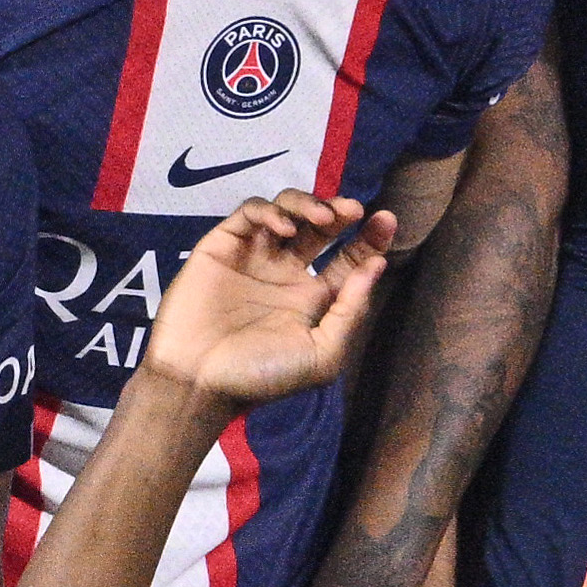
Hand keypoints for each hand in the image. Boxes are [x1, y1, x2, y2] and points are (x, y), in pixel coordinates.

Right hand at [137, 192, 385, 405]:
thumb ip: (351, 310)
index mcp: (314, 298)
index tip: (386, 220)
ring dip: (308, 205)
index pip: (349, 257)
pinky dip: (269, 212)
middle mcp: (287, 273)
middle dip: (340, 211)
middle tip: (352, 210)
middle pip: (320, 227)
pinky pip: (249, 214)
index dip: (370, 238)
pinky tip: (284, 231)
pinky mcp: (222, 246)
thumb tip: (376, 265)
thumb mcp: (323, 354)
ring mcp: (254, 257)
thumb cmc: (262, 376)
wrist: (200, 381)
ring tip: (323, 218)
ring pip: (286, 211)